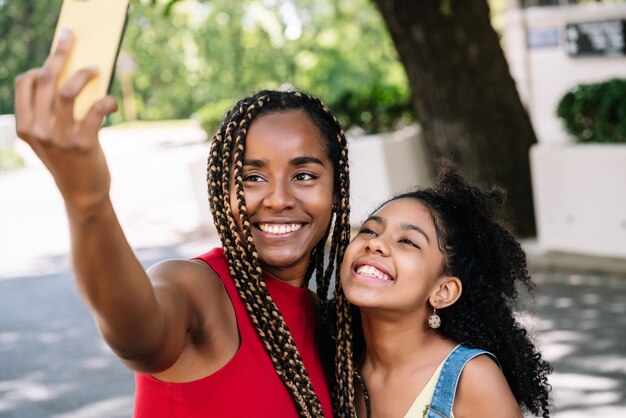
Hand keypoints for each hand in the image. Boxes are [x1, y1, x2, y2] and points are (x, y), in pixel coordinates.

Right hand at [14, 29, 118, 214]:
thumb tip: (71, 75)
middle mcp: (38, 130)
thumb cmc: (70, 160)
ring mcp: (59, 138)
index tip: (56, 53)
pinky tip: (110, 102)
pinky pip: (95, 110)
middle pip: (45, 79)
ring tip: (96, 68)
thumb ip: (51, 113)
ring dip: (83, 73)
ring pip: (66, 90)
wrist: (83, 194)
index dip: (40, 64)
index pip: (25, 83)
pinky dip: (106, 101)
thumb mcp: (51, 138)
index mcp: (26, 126)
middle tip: (71, 37)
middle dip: (59, 53)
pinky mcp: (83, 144)